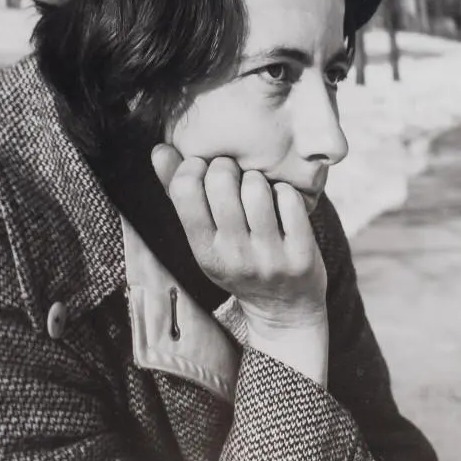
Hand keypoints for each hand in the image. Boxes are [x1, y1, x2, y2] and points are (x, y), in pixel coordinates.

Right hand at [151, 145, 328, 329]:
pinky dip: (285, 191)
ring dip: (258, 177)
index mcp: (203, 251)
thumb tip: (159, 149)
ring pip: (256, 187)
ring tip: (257, 189)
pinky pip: (290, 199)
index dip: (193, 166)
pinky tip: (281, 201)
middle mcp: (233, 255)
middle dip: (227, 166)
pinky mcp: (301, 255)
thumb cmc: (238, 263)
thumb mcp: (204, 240)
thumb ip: (179, 195)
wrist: (283, 311)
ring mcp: (269, 257)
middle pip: (221, 180)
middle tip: (234, 176)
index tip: (203, 171)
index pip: (184, 190)